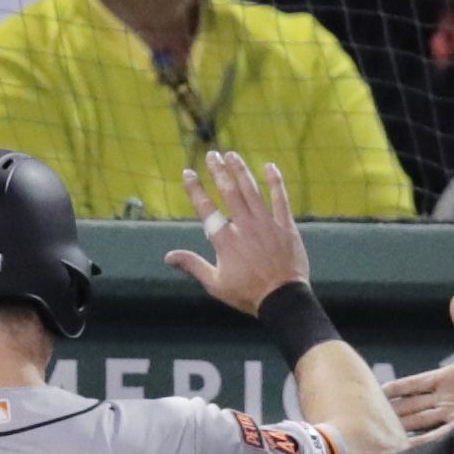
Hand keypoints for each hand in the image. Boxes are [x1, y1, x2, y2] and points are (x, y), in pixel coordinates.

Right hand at [168, 151, 309, 316]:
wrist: (282, 299)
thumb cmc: (247, 294)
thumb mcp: (215, 283)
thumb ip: (192, 265)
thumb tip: (168, 256)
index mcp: (225, 240)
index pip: (206, 208)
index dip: (196, 189)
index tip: (188, 173)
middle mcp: (244, 226)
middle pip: (229, 191)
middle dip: (218, 171)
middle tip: (211, 155)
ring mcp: (266, 224)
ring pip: (251, 190)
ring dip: (240, 170)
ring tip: (231, 155)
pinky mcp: (285, 226)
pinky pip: (280, 199)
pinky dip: (275, 181)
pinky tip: (270, 166)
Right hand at [383, 296, 453, 436]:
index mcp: (449, 377)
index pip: (415, 384)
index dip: (397, 388)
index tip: (377, 392)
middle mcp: (448, 398)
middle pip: (413, 406)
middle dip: (393, 411)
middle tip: (370, 416)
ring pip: (420, 421)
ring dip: (402, 426)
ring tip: (381, 432)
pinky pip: (438, 435)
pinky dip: (422, 442)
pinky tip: (405, 447)